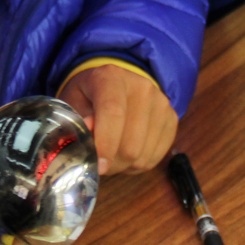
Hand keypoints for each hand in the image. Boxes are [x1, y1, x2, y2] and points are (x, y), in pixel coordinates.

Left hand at [58, 64, 176, 175]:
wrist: (115, 85)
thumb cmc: (88, 97)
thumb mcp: (73, 104)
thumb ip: (77, 124)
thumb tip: (88, 144)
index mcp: (111, 77)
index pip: (113, 113)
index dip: (105, 144)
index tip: (98, 166)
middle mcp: (142, 87)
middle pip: (130, 143)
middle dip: (111, 163)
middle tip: (98, 163)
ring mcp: (161, 103)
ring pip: (142, 155)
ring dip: (123, 166)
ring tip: (111, 155)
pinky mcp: (171, 118)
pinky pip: (155, 158)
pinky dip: (137, 164)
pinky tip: (126, 154)